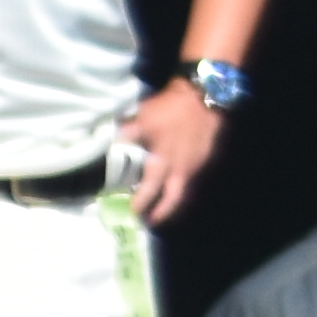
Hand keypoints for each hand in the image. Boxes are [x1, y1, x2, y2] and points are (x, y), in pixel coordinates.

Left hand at [119, 80, 224, 222]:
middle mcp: (182, 169)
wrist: (205, 96)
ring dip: (172, 197)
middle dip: (162, 212)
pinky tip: (176, 175)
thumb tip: (110, 143)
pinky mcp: (206, 155)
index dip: (141, 203)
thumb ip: (127, 133)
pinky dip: (182, 180)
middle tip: (152, 219)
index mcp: (164, 163)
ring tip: (162, 200)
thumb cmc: (171, 109)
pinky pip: (192, 174)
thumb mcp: (143, 118)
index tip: (133, 213)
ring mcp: (197, 164)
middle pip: (173, 199)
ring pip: (184, 188)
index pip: (150, 190)